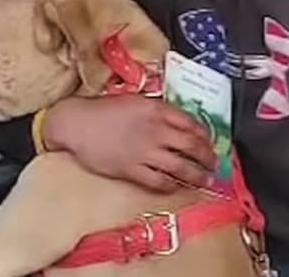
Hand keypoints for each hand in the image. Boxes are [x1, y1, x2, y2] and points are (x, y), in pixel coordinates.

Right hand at [42, 95, 215, 192]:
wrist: (76, 123)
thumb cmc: (102, 110)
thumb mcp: (134, 102)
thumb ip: (157, 111)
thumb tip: (177, 124)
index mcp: (157, 110)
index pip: (193, 124)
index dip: (206, 136)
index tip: (209, 142)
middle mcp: (155, 131)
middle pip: (193, 147)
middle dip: (208, 157)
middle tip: (212, 163)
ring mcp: (145, 152)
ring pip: (181, 168)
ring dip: (197, 176)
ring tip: (204, 180)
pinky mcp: (132, 169)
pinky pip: (160, 181)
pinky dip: (172, 186)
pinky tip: (176, 186)